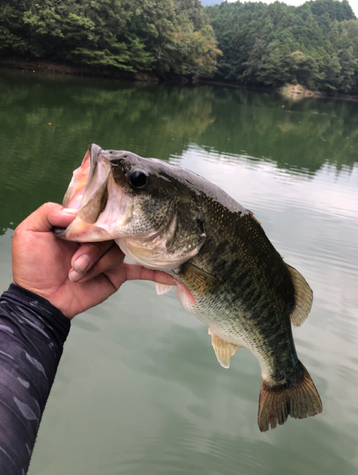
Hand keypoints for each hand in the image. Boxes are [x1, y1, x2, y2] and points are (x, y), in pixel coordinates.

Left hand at [12, 202, 174, 318]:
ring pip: (117, 250)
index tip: (100, 215)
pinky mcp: (117, 273)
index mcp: (79, 224)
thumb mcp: (30, 232)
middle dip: (92, 248)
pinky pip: (140, 270)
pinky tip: (173, 276)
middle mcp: (96, 236)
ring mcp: (108, 255)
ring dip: (98, 263)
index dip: (97, 213)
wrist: (41, 301)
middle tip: (75, 263)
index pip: (96, 210)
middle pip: (110, 231)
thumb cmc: (32, 267)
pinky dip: (155, 272)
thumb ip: (49, 212)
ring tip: (78, 274)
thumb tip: (77, 211)